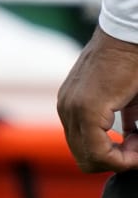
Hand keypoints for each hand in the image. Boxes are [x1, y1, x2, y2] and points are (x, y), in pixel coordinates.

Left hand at [58, 26, 137, 171]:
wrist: (126, 38)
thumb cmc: (130, 64)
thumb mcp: (124, 100)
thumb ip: (123, 123)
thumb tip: (132, 142)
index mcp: (71, 107)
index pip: (85, 152)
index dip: (115, 158)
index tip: (137, 144)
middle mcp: (66, 110)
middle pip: (86, 160)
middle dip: (117, 160)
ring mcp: (72, 109)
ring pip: (91, 159)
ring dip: (121, 157)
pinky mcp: (85, 108)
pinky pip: (98, 151)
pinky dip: (123, 155)